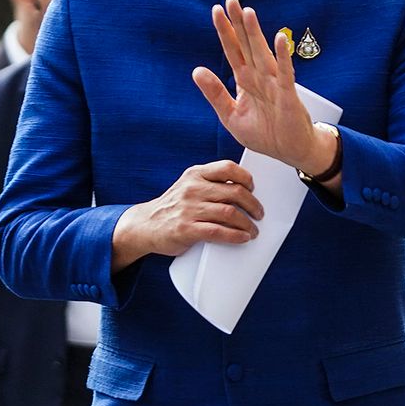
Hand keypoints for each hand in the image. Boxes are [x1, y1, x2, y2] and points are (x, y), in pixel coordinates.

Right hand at [112, 161, 263, 269]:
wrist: (145, 226)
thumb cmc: (173, 207)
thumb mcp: (188, 186)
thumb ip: (209, 184)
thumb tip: (243, 191)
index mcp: (195, 174)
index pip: (227, 168)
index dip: (246, 178)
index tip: (253, 189)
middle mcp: (192, 189)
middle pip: (234, 192)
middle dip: (253, 204)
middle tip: (259, 214)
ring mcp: (189, 209)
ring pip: (229, 213)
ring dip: (247, 224)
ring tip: (253, 230)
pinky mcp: (186, 229)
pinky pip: (218, 231)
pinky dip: (235, 235)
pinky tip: (243, 238)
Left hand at [192, 0, 332, 173]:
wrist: (290, 152)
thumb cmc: (265, 134)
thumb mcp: (231, 116)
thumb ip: (215, 94)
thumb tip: (196, 71)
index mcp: (245, 80)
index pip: (232, 50)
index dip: (224, 31)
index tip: (216, 11)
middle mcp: (259, 76)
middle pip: (246, 44)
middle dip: (238, 23)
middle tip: (231, 0)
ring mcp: (274, 83)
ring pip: (263, 53)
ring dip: (256, 33)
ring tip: (248, 13)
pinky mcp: (288, 94)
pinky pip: (285, 73)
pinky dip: (283, 56)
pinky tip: (280, 40)